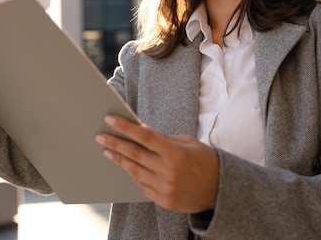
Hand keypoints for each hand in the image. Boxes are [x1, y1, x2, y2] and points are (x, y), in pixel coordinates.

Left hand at [95, 115, 218, 212]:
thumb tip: (142, 129)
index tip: (110, 120)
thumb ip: (163, 138)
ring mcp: (165, 188)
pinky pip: (142, 185)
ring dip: (119, 160)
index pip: (145, 137)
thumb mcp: (187, 143)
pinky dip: (134, 174)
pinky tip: (126, 166)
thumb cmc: (203, 160)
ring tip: (108, 150)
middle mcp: (168, 171)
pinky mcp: (163, 201)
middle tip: (100, 136)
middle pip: (135, 154)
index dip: (126, 128)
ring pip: (135, 171)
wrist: (220, 189)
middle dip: (115, 143)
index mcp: (175, 153)